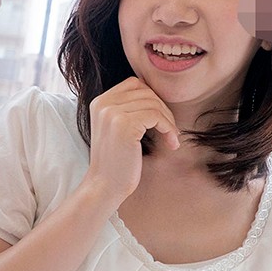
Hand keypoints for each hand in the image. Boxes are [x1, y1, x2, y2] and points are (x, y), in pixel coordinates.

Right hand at [84, 78, 180, 202]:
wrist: (104, 186)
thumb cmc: (116, 160)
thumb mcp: (116, 127)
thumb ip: (127, 108)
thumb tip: (156, 93)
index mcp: (99, 101)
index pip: (135, 84)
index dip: (152, 98)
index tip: (160, 119)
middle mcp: (103, 103)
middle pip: (146, 91)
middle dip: (163, 109)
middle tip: (170, 130)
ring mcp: (112, 113)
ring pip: (154, 103)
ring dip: (168, 120)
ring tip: (171, 138)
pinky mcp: (124, 125)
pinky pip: (156, 115)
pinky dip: (168, 127)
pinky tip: (170, 142)